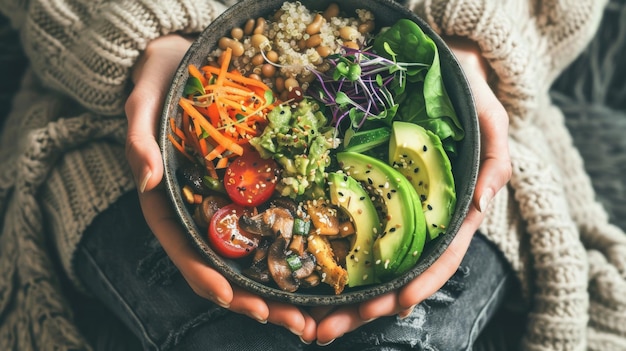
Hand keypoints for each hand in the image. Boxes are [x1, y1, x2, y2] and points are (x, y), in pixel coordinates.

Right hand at [124, 34, 316, 342]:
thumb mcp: (142, 101)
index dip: (207, 276)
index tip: (232, 297)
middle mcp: (200, 211)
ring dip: (281, 287)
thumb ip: (138, 138)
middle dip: (256, 298)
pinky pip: (273, 224)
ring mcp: (229, 203)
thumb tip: (146, 179)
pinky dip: (292, 250)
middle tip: (295, 323)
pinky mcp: (253, 188)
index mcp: (169, 203)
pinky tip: (320, 266)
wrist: (183, 62)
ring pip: (254, 255)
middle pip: (226, 265)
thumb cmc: (159, 82)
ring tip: (315, 314)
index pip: (185, 249)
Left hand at [311, 36, 511, 344]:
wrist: (437, 71)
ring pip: (366, 261)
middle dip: (364, 306)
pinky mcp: (365, 192)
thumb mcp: (492, 123)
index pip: (439, 257)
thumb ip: (495, 162)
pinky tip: (304, 277)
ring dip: (340, 295)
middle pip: (394, 271)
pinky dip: (327, 256)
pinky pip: (345, 227)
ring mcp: (390, 207)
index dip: (419, 283)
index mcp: (450, 211)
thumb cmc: (467, 97)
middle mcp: (418, 218)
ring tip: (309, 321)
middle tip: (326, 330)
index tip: (394, 306)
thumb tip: (482, 205)